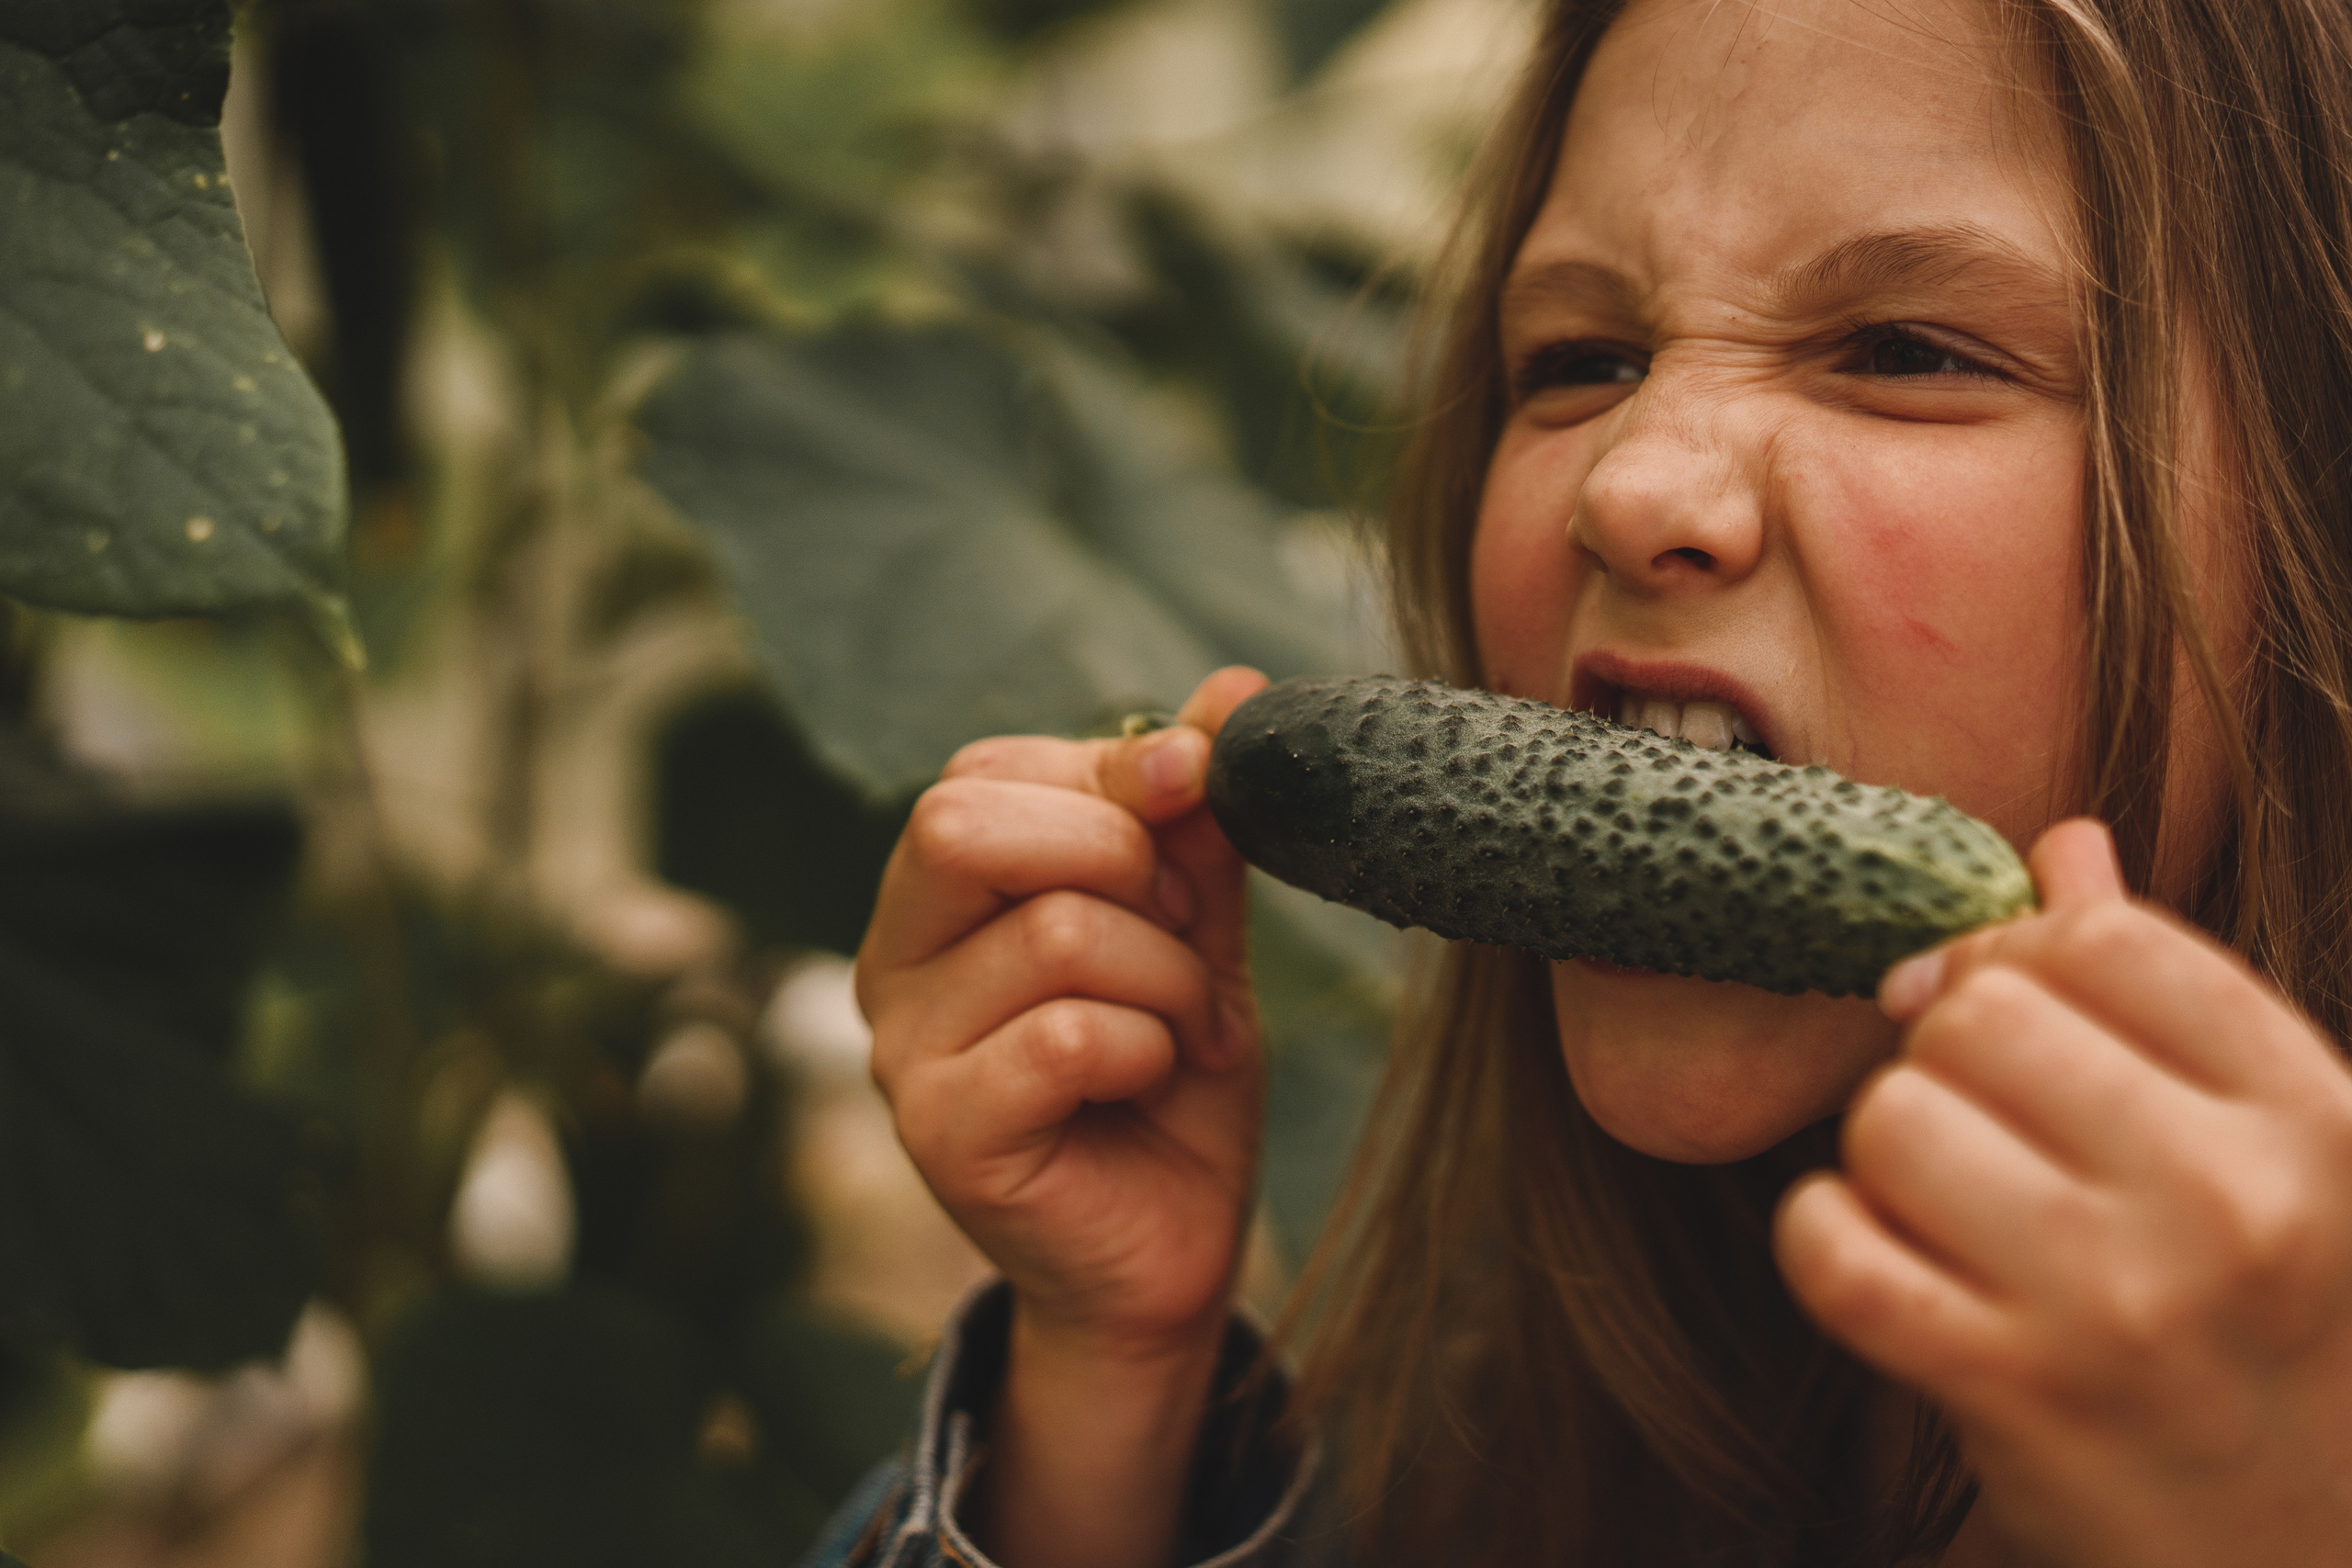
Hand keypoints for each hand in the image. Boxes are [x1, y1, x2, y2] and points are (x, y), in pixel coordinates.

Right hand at [858, 666, 1267, 1363]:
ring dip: (1168, 976)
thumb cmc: (1171, 1080)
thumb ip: (1193, 820)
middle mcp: (892, 961)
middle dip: (1119, 858)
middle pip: (962, 822)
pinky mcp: (942, 1135)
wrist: (1175, 1246)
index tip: (1197, 812)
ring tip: (1186, 1031)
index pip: (981, 770)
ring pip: (1053, 932)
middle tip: (1183, 935)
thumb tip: (1231, 686)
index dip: (1112, 775)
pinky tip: (1152, 1082)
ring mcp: (903, 1053)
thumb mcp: (1195, 928)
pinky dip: (1149, 1046)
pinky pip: (1068, 1035)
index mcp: (935, 895)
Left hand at [1776, 820, 2351, 1567]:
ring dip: (1887, 1153)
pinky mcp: (2007, 1395)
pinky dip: (1825, 1238)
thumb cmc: (2271, 1334)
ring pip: (1891, 1116)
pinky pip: (1830, 1247)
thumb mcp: (2273, 1156)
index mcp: (2313, 1122)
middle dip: (1947, 1055)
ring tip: (1947, 1209)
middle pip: (1979, 1013)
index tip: (2011, 1011)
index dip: (2022, 958)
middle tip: (1982, 1128)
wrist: (2304, 1559)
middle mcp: (2229, 1206)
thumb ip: (2168, 996)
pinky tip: (1881, 1261)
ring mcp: (2117, 1307)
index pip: (2104, 941)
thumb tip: (2063, 844)